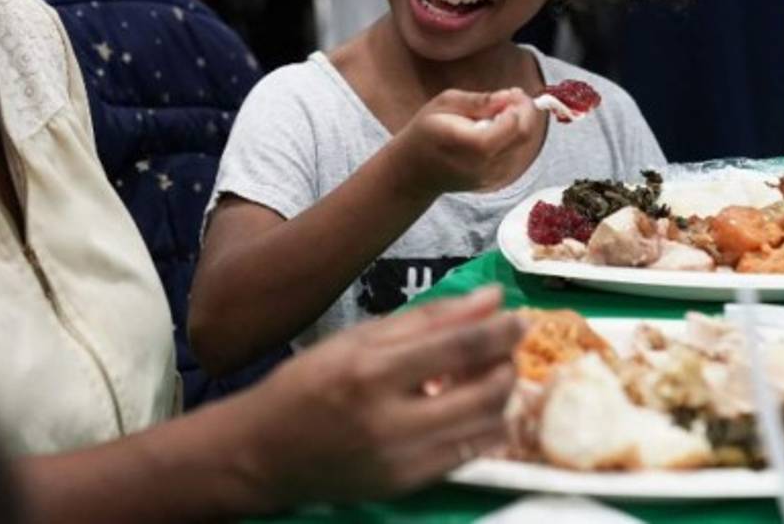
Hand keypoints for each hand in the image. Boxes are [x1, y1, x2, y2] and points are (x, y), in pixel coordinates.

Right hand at [228, 287, 521, 507]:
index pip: (458, 347)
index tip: (519, 315)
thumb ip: (426, 319)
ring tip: (489, 374)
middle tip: (507, 346)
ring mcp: (400, 460)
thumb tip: (490, 298)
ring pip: (484, 426)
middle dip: (508, 363)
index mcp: (369, 371)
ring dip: (500, 396)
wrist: (264, 451)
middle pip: (483, 391)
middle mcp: (388, 420)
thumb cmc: (307, 383)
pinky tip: (474, 410)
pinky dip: (483, 428)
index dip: (499, 329)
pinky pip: (468, 455)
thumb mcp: (357, 339)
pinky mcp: (407, 486)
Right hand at [393, 88, 536, 195]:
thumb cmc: (424, 132)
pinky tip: (492, 132)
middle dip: (526, 113)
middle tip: (513, 98)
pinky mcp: (492, 181)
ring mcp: (490, 177)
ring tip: (497, 115)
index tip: (512, 91)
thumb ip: (478, 100)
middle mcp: (484, 165)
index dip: (519, 105)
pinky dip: (511, 140)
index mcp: (471, 144)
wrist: (412, 171)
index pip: (513, 126)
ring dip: (518, 126)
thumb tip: (508, 96)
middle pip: (524, 137)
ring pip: (522, 146)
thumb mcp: (443, 104)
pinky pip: (514, 156)